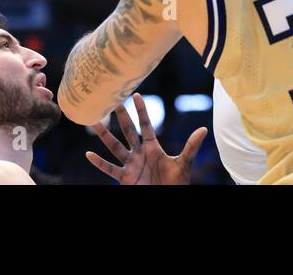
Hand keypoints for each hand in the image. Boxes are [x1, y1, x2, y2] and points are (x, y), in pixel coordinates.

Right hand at [86, 93, 207, 184]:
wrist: (167, 197)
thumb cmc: (176, 183)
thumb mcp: (183, 163)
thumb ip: (191, 146)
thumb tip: (204, 129)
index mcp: (153, 147)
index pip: (145, 124)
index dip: (141, 110)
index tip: (136, 94)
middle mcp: (139, 153)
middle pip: (128, 131)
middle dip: (121, 116)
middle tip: (112, 99)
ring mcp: (131, 165)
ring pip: (114, 146)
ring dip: (104, 135)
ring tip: (94, 121)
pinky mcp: (125, 178)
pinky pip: (109, 168)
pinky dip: (98, 162)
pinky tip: (88, 154)